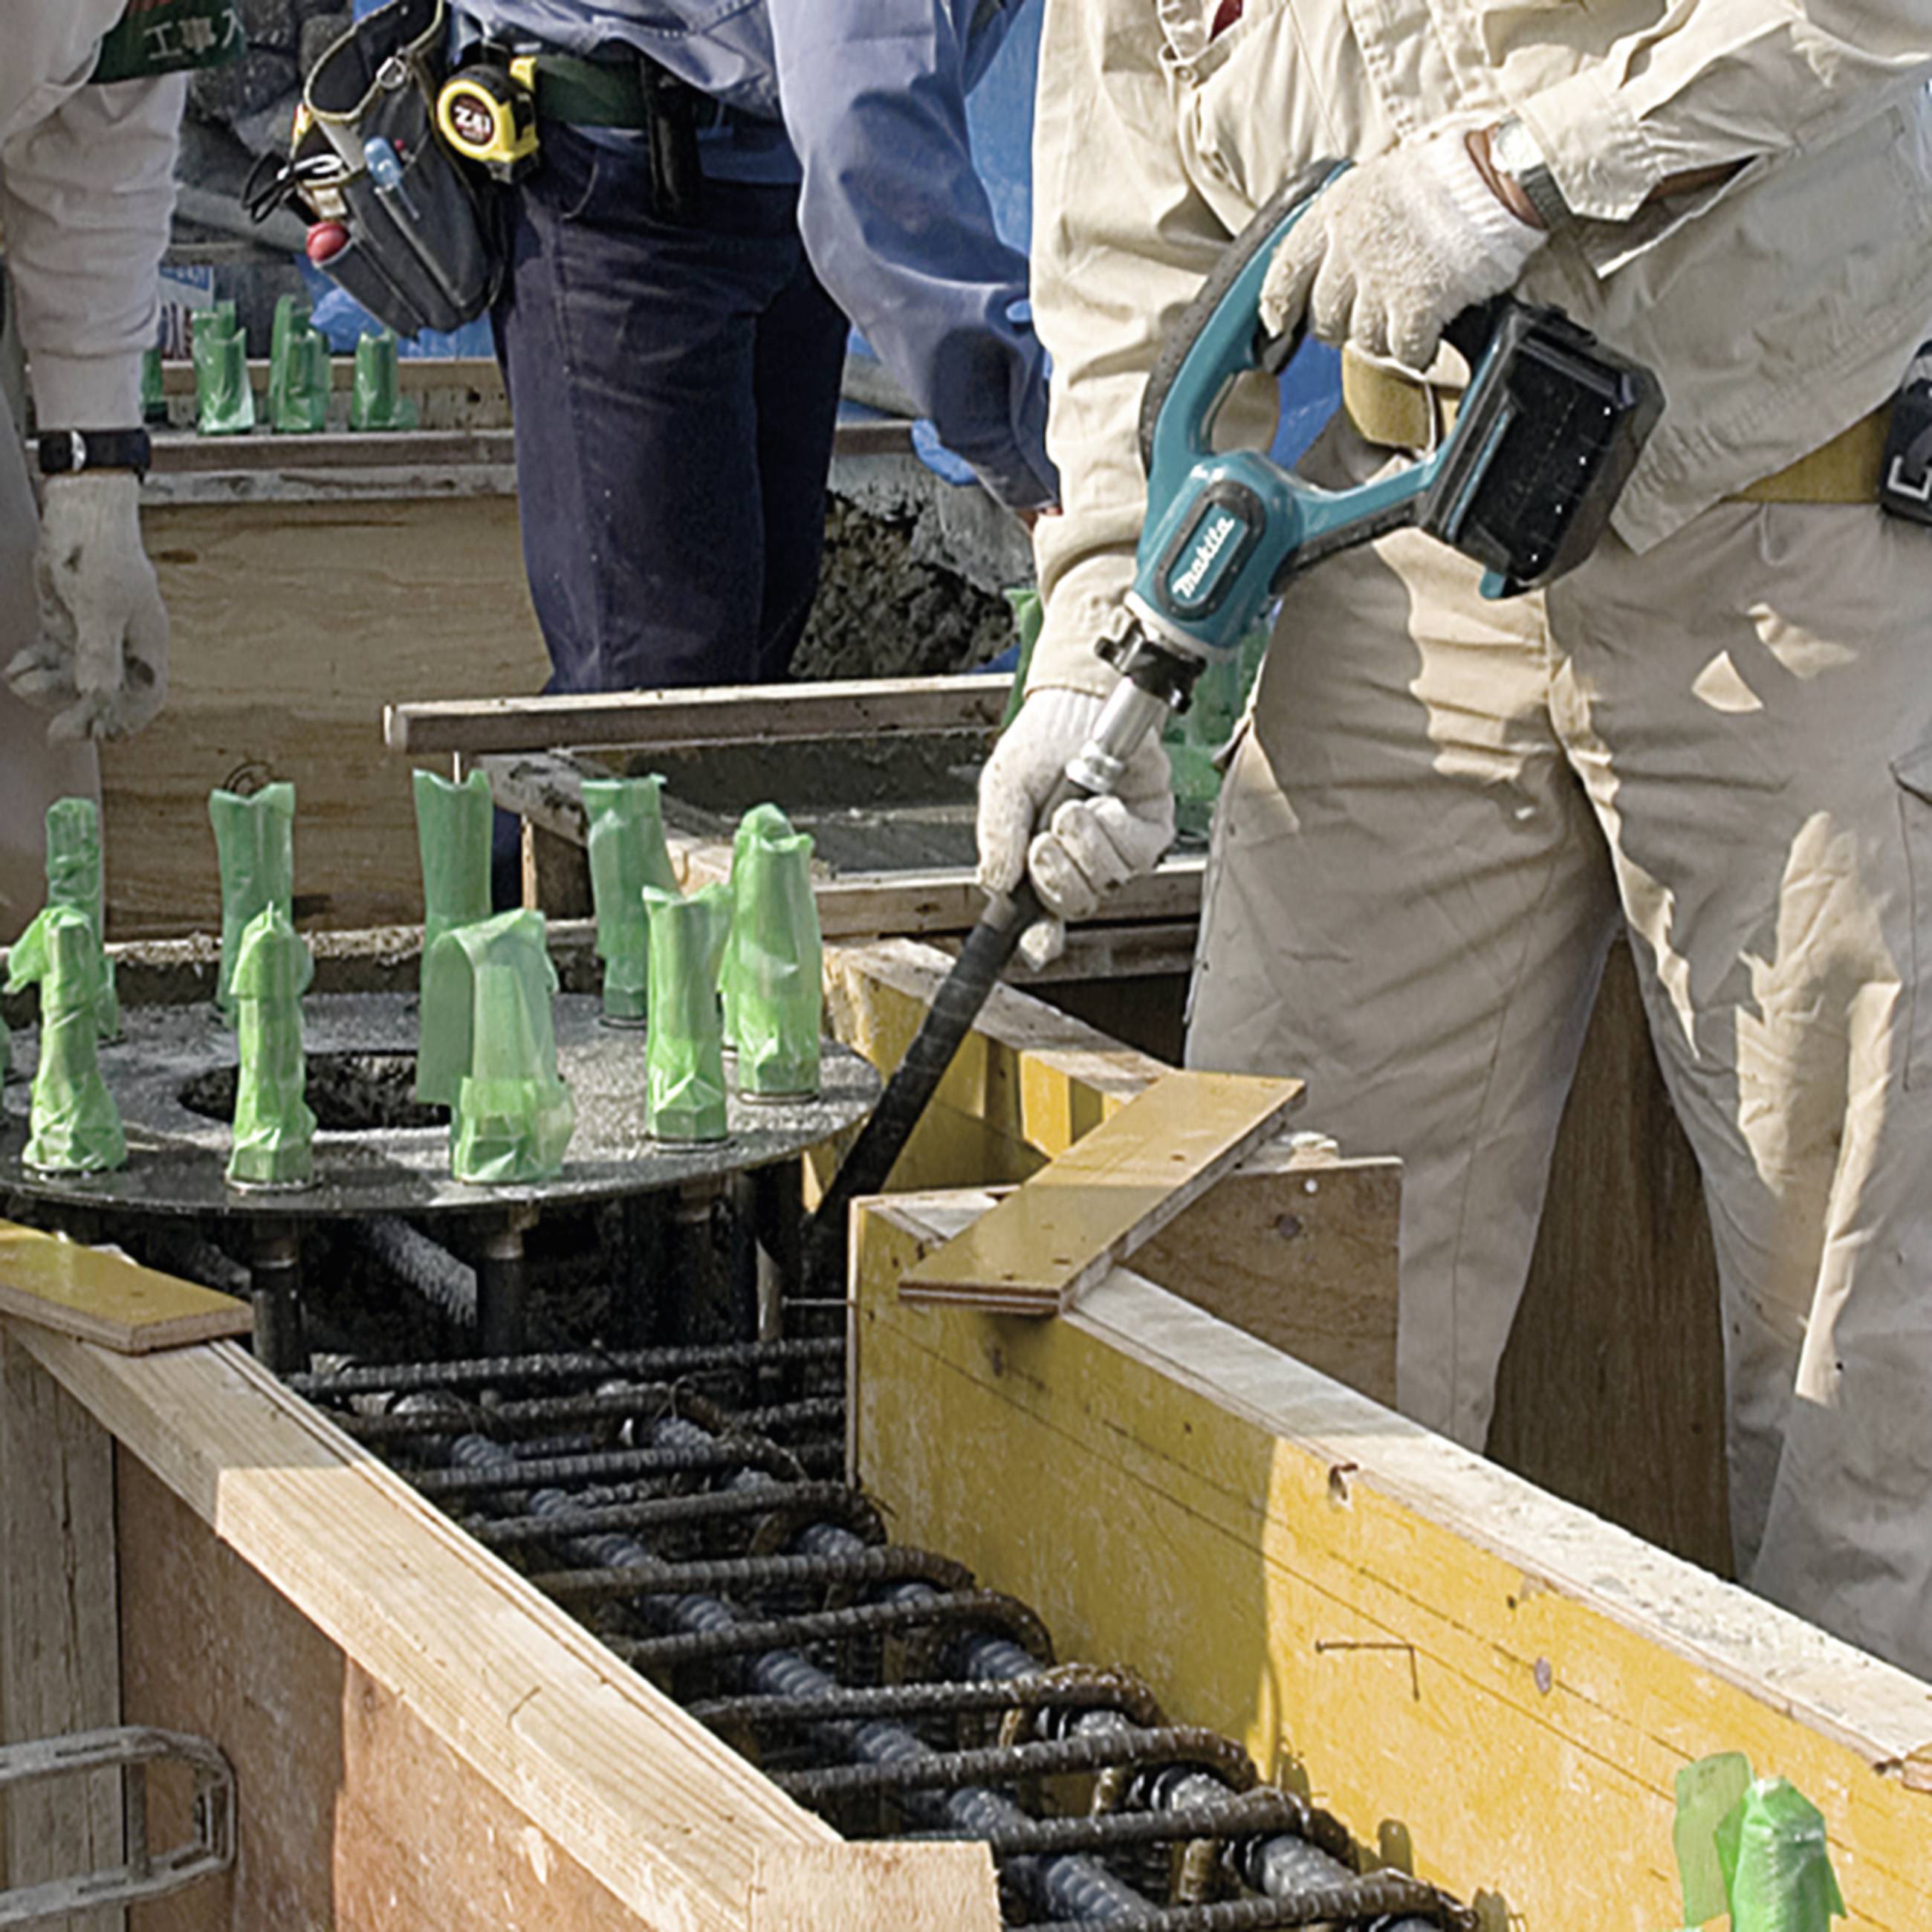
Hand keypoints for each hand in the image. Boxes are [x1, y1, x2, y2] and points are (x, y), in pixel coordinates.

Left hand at [6, 473, 168, 740]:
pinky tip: (17, 668)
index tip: (95, 734)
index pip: (145, 696)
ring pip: (74, 679)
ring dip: (49, 690)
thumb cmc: (100, 554)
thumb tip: (98, 695)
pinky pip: (53, 659)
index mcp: (145, 643)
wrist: (80, 510)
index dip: (124, 721)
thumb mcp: (99, 608)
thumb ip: (98, 654)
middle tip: (54, 730)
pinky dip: (35, 668)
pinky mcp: (68, 622)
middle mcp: (123, 644)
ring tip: (21, 683)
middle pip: (106, 695)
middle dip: (79, 713)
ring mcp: (93, 634)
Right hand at [976, 686, 1173, 967]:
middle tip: (1044, 839)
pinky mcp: (1150, 832)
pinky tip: (1105, 803)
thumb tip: (995, 883)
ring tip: (1074, 808)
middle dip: (1057, 874)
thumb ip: (996, 836)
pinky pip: (1139, 854)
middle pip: (1074, 906)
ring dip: (1086, 845)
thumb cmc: (1043, 743)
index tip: (1037, 946)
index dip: (1039, 940)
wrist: (1082, 702)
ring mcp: (1118, 853)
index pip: (1040, 922)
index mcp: (1039, 866)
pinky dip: (1116, 829)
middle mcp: (1080, 867)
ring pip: (1108, 882)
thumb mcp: (1003, 786)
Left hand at [1259, 130, 1544, 370]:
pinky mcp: (1417, 304)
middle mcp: (1350, 248)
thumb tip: (1329, 265)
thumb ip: (1346, 225)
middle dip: (1339, 327)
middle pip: (1324, 316)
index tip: (1278, 324)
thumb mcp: (1375, 184)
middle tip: (1363, 320)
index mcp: (1335, 213)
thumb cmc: (1444, 177)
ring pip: (1362, 340)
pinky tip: (1424, 344)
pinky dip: (1412, 354)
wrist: (1495, 176)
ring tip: (1401, 326)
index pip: (1286, 269)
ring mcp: (1382, 279)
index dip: (1278, 304)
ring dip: (1380, 341)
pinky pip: (1402, 351)